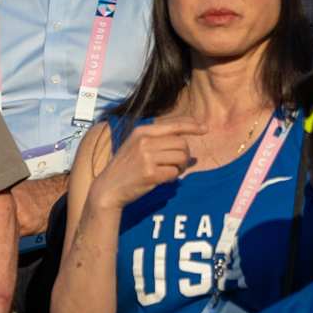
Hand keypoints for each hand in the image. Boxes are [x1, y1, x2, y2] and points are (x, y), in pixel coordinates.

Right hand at [85, 118, 205, 210]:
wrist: (108, 188)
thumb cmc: (126, 166)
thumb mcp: (136, 144)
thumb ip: (158, 138)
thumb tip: (185, 137)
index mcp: (142, 131)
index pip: (174, 124)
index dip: (192, 125)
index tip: (205, 128)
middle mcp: (144, 142)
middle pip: (182, 143)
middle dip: (185, 154)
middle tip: (180, 163)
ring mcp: (147, 157)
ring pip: (181, 157)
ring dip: (181, 166)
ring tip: (171, 171)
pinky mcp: (150, 174)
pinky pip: (175, 172)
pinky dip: (174, 177)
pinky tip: (165, 179)